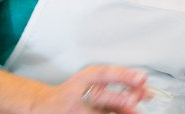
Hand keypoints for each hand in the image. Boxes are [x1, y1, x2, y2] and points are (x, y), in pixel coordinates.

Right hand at [31, 65, 148, 113]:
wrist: (43, 105)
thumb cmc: (72, 93)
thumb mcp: (91, 84)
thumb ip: (115, 88)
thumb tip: (141, 94)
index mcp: (84, 78)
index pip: (105, 73)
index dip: (124, 75)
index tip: (141, 78)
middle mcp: (78, 93)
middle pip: (99, 96)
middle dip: (117, 100)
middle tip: (133, 101)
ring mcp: (74, 110)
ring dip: (116, 113)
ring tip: (132, 112)